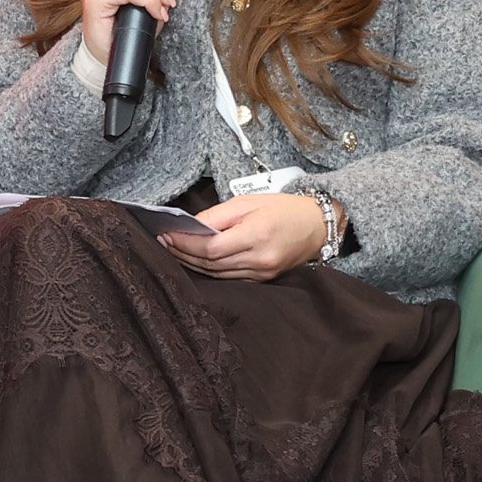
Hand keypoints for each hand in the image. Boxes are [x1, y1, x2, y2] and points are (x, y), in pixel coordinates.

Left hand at [157, 193, 330, 281]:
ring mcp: (261, 273)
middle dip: (183, 253)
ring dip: (193, 264)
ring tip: (175, 251)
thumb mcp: (249, 201)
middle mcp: (259, 259)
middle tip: (164, 242)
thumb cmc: (284, 209)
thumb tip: (192, 225)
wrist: (317, 226)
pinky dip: (210, 270)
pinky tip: (197, 261)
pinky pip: (230, 278)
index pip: (210, 247)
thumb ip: (218, 215)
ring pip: (217, 274)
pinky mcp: (263, 280)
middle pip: (210, 263)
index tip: (167, 234)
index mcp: (255, 235)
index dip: (185, 243)